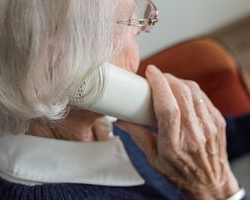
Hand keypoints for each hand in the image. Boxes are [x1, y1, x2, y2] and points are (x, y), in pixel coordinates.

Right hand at [117, 65, 238, 199]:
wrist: (209, 182)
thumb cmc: (180, 172)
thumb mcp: (153, 158)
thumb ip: (137, 136)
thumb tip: (122, 119)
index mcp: (174, 145)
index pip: (167, 108)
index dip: (159, 86)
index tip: (150, 72)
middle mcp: (194, 134)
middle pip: (182, 94)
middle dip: (167, 78)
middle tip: (156, 76)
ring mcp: (209, 127)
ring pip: (194, 92)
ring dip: (178, 81)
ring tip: (167, 82)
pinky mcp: (218, 121)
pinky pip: (203, 96)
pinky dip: (190, 89)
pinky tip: (181, 92)